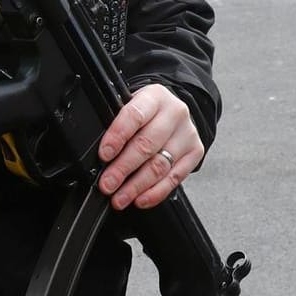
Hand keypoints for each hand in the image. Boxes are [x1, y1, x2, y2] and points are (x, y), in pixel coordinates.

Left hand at [96, 84, 202, 209]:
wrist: (173, 110)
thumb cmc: (146, 111)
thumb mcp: (131, 105)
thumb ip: (118, 124)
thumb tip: (101, 154)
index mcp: (155, 96)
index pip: (134, 116)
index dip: (117, 137)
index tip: (104, 155)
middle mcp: (175, 113)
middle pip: (147, 145)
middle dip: (123, 168)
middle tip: (108, 184)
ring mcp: (187, 134)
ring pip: (159, 165)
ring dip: (136, 186)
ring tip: (120, 197)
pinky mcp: (195, 152)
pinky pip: (174, 178)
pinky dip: (155, 192)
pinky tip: (140, 199)